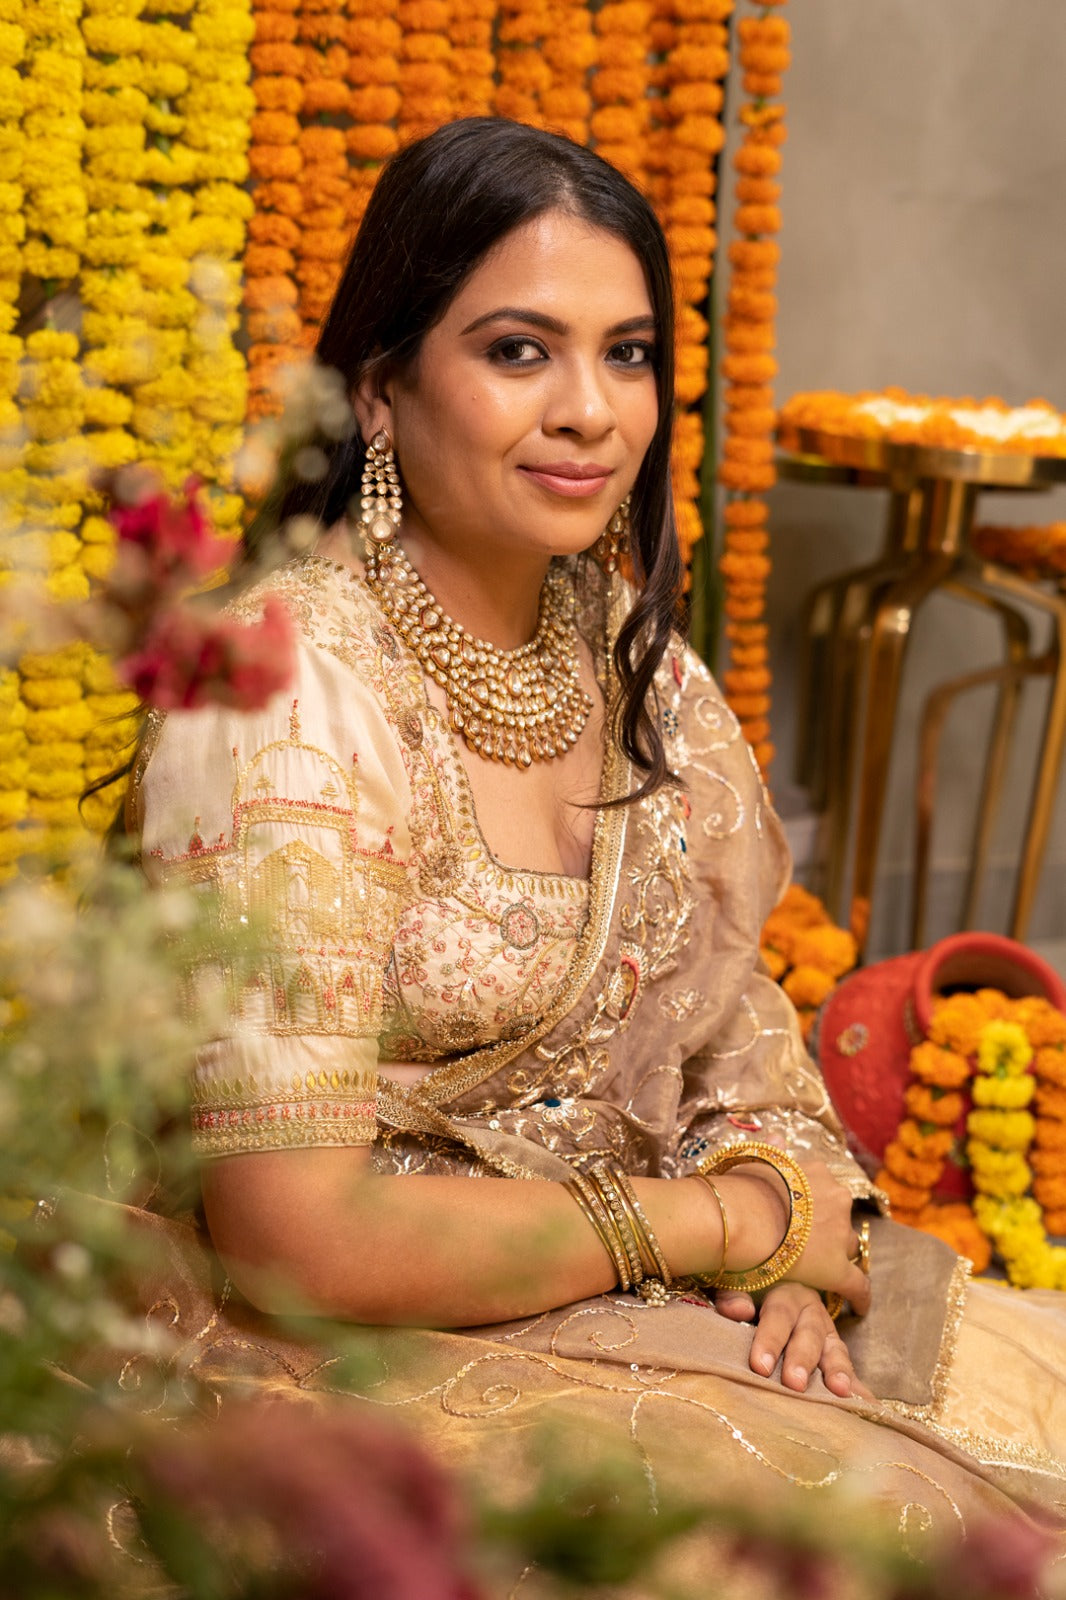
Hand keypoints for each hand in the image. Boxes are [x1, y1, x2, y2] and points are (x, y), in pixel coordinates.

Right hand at [715, 1160, 870, 1313]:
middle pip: (840, 1220)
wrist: (742, 1218)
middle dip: (828, 1231)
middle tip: (808, 1244)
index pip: (826, 1192)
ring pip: (845, 1248)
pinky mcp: (838, 1270)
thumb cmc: (742, 1188)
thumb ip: (773, 1149)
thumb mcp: (759, 1159)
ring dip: (834, 1256)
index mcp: (816, 1174)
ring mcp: (839, 1234)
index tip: (810, 1219)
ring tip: (819, 1271)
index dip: (818, 1208)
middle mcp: (836, 1199)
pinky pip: (857, 1286)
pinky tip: (859, 1309)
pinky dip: (860, 1297)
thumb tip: (778, 1136)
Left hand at [715, 1282, 873, 1399]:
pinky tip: (868, 1404)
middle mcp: (809, 1310)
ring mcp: (827, 1332)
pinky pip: (849, 1369)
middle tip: (795, 1384)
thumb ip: (732, 1297)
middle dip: (803, 1360)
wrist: (771, 1285)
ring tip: (840, 1391)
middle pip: (809, 1333)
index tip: (761, 1366)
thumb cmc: (747, 1292)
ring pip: (834, 1349)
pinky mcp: (837, 1352)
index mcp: (783, 1294)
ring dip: (838, 1371)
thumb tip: (737, 1310)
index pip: (778, 1315)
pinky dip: (858, 1387)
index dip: (770, 1340)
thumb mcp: (734, 1287)